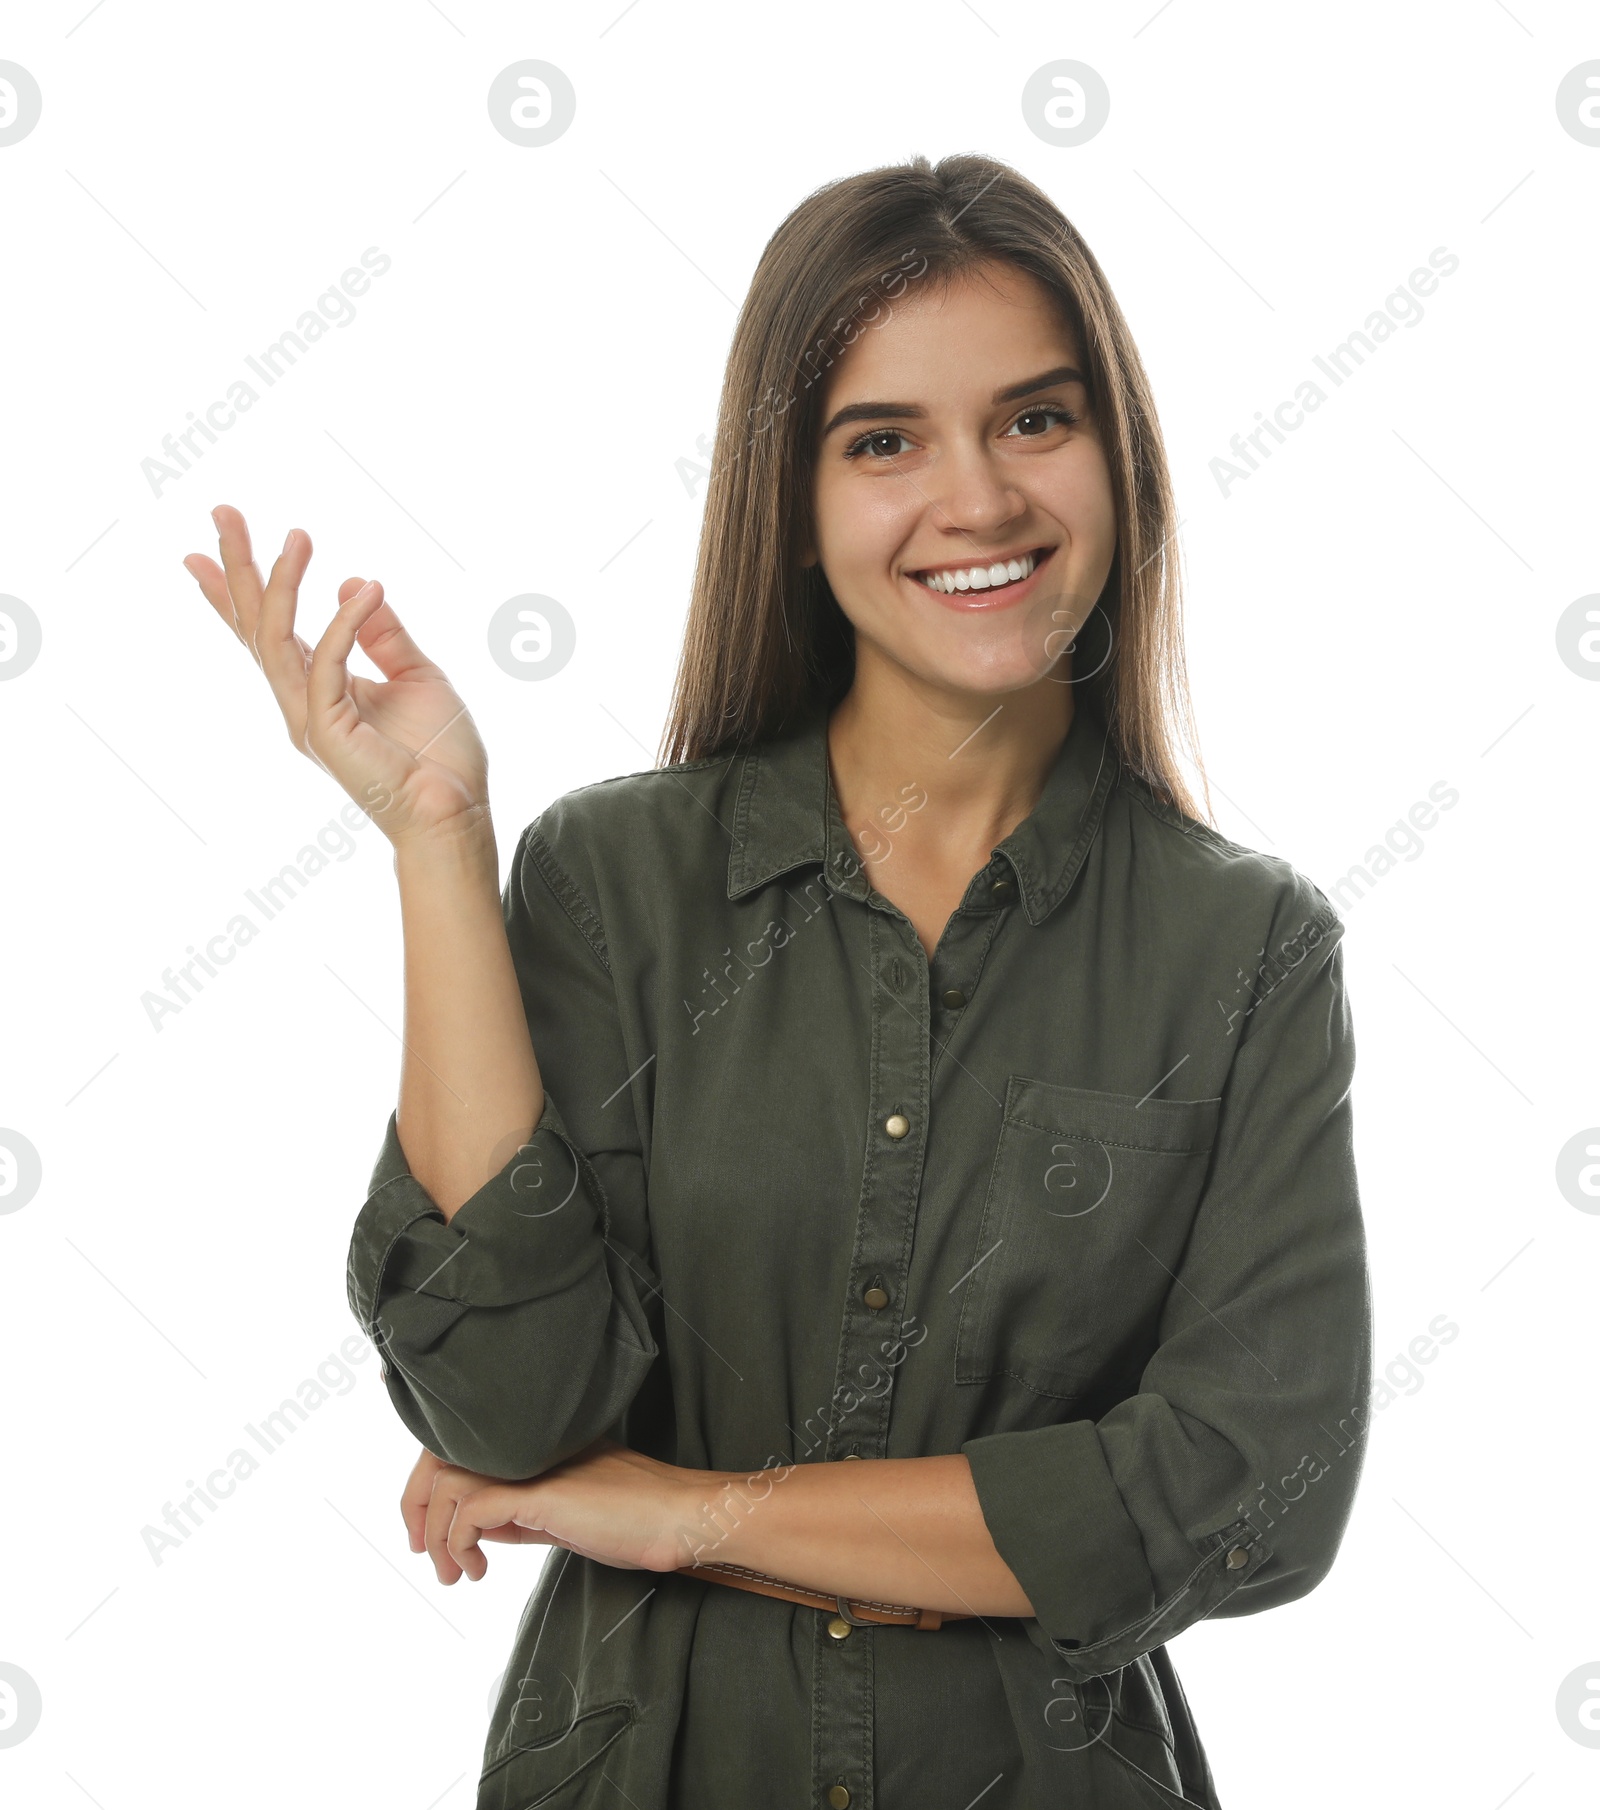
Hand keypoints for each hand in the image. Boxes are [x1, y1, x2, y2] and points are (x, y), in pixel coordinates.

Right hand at [182, 504, 490, 848]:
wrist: (454, 813)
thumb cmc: (439, 756)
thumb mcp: (416, 675)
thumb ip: (384, 634)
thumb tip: (356, 584)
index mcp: (319, 689)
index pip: (269, 631)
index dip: (240, 588)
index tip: (212, 543)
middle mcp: (303, 701)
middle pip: (257, 626)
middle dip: (238, 568)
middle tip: (223, 511)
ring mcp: (309, 717)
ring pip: (276, 639)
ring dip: (281, 583)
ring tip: (296, 536)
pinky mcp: (328, 730)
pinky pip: (326, 664)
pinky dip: (345, 624)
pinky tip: (366, 591)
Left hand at [404, 1439, 704, 1585]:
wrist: (680, 1518)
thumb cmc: (634, 1519)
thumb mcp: (563, 1515)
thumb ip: (522, 1513)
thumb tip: (481, 1529)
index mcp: (532, 1445)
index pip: (458, 1446)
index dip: (428, 1485)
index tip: (424, 1534)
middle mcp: (526, 1444)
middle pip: (440, 1454)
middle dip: (416, 1506)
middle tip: (424, 1553)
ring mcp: (533, 1463)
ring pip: (448, 1482)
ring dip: (437, 1536)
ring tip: (455, 1573)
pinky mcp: (540, 1491)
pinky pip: (472, 1508)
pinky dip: (459, 1543)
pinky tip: (478, 1569)